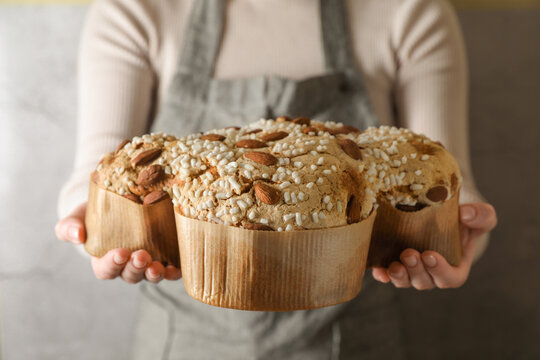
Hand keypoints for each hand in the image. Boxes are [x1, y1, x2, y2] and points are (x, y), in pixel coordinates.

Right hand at [55, 203, 181, 283]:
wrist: (121, 199)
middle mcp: (127, 265)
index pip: (106, 270)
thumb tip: (77, 236)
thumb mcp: (79, 215)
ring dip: (154, 273)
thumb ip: (70, 226)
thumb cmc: (97, 211)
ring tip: (157, 266)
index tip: (120, 252)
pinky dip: (174, 272)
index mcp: (105, 259)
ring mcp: (148, 262)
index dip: (113, 264)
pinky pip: (171, 269)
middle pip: (131, 275)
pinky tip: (176, 269)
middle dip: (136, 268)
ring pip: (151, 275)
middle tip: (141, 256)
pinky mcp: (166, 255)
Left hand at [371, 202, 496, 289]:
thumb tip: (466, 214)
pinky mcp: (394, 263)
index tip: (430, 255)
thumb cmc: (464, 220)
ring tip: (394, 264)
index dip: (439, 271)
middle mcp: (431, 273)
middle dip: (416, 270)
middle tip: (409, 254)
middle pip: (424, 281)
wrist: (439, 214)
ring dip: (399, 275)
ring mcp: (411, 271)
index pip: (449, 278)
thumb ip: (481, 215)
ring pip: (404, 281)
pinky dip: (381, 274)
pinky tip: (377, 270)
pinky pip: (386, 275)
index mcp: (454, 268)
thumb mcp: (480, 216)